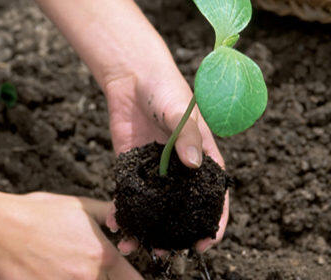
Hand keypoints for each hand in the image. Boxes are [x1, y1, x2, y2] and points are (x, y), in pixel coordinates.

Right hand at [0, 192, 141, 279]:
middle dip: (103, 279)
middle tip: (81, 267)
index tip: (124, 275)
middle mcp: (88, 277)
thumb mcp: (79, 206)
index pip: (133, 279)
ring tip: (61, 268)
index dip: (130, 277)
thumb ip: (108, 214)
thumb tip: (124, 220)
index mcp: (103, 256)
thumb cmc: (35, 215)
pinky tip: (48, 274)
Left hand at [102, 70, 229, 254]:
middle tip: (165, 253)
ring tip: (135, 247)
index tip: (205, 244)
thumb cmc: (166, 89)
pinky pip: (128, 196)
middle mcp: (180, 171)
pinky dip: (123, 212)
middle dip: (175, 235)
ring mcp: (156, 171)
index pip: (214, 196)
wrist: (132, 76)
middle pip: (182, 210)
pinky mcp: (131, 167)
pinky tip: (116, 224)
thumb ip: (187, 136)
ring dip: (146, 230)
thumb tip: (193, 164)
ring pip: (154, 209)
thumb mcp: (181, 111)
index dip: (214, 222)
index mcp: (203, 159)